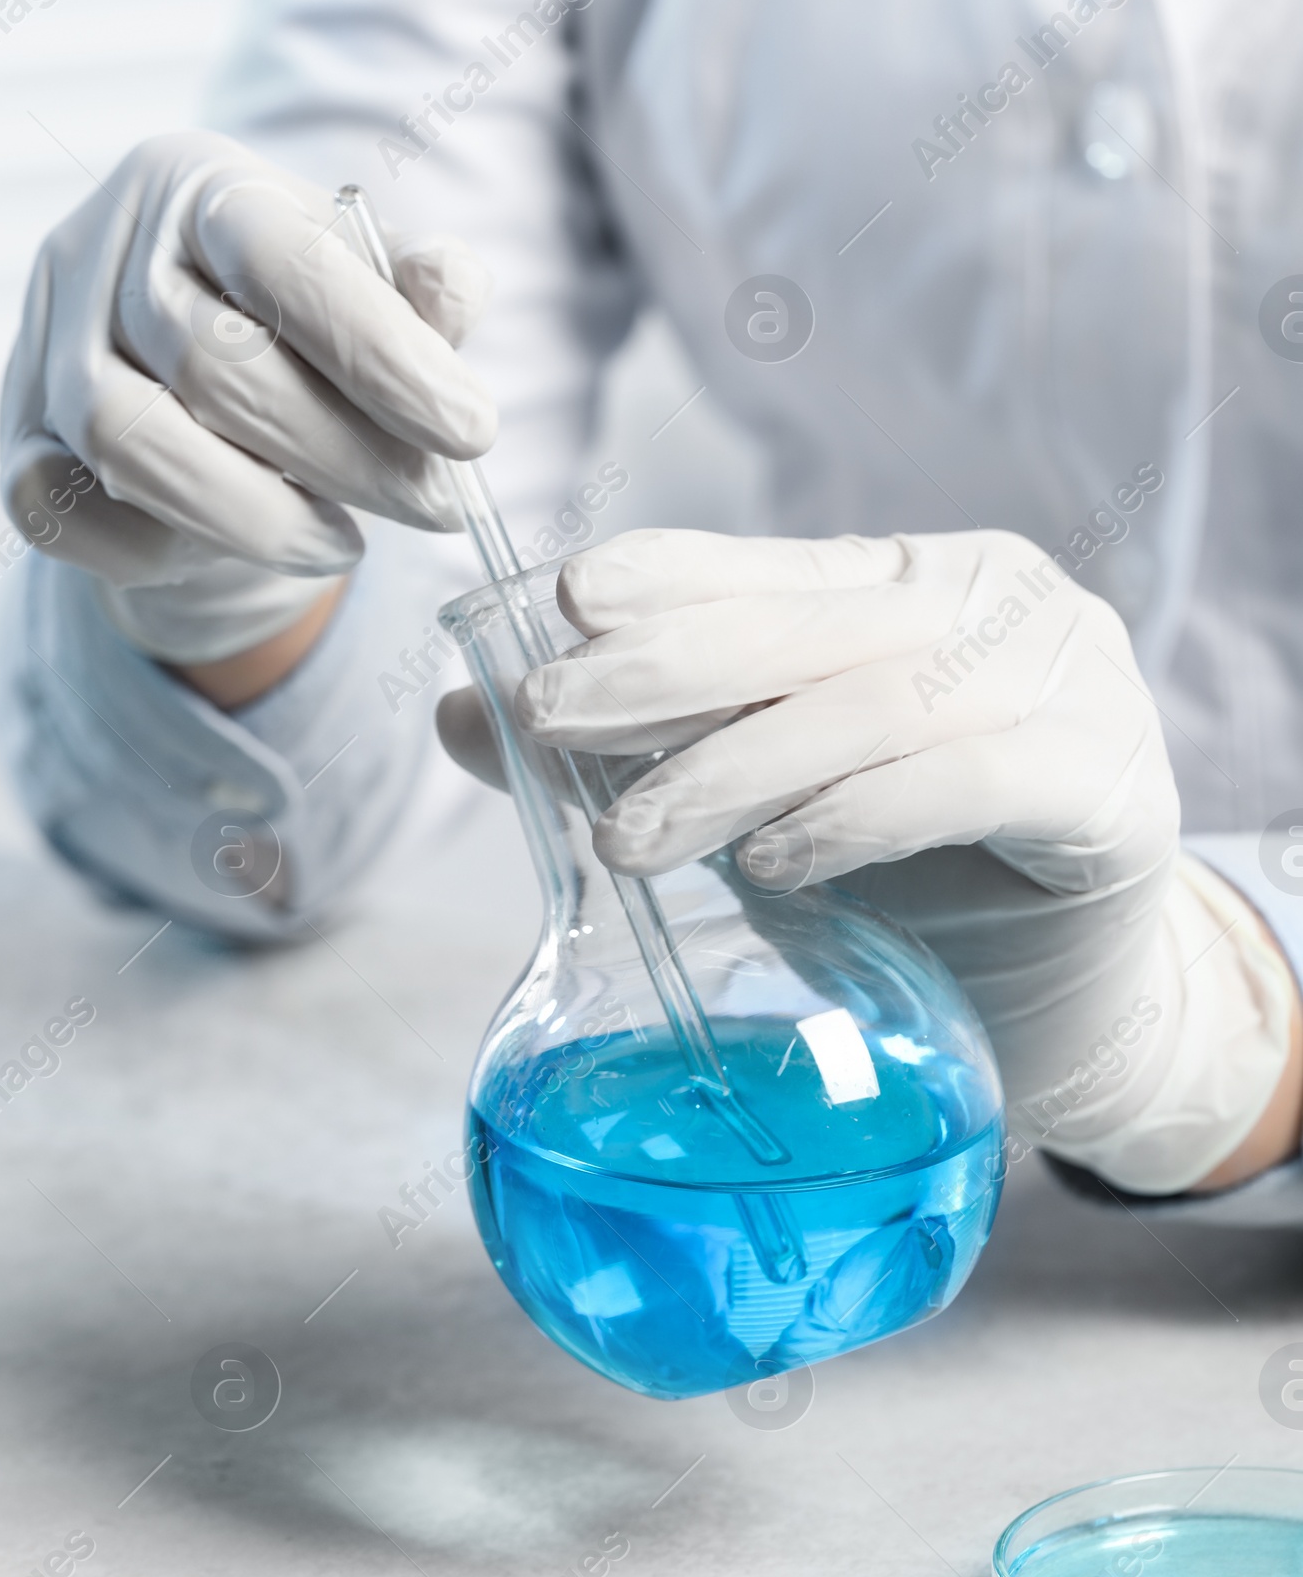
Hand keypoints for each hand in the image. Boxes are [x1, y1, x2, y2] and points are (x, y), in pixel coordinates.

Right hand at [0, 131, 494, 662]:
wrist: (186, 380)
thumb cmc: (299, 321)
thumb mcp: (374, 288)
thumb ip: (421, 292)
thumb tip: (452, 284)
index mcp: (199, 184)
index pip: (282, 257)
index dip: (381, 351)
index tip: (471, 430)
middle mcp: (102, 249)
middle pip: (215, 365)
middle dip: (345, 453)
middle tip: (435, 504)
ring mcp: (42, 347)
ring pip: (131, 443)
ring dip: (258, 516)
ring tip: (348, 543)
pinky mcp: (12, 443)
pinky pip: (70, 511)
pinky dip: (166, 547)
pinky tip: (252, 548)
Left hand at [479, 527, 1301, 1195]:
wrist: (1060, 1011)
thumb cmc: (904, 884)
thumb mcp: (752, 801)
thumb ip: (630, 749)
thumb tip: (459, 712)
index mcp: (921, 581)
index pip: (778, 565)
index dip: (671, 572)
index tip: (565, 599)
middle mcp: (1005, 608)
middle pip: (814, 628)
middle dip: (667, 671)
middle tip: (548, 716)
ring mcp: (1078, 688)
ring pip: (877, 705)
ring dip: (737, 766)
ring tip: (627, 835)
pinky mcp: (1117, 791)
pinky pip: (973, 782)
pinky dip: (859, 816)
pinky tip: (773, 862)